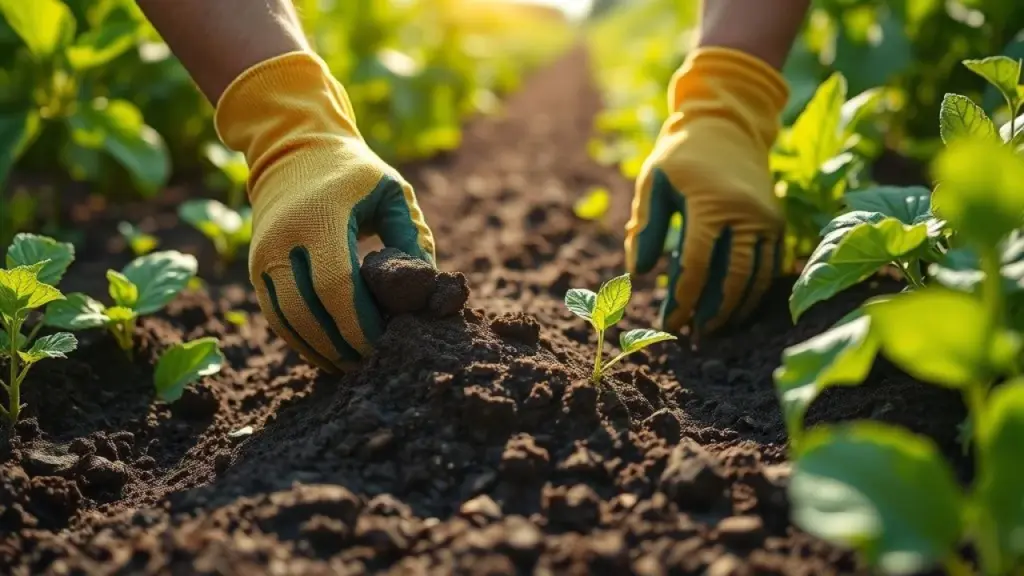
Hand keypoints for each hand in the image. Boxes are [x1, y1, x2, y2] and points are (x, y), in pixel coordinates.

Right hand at [215, 52, 434, 371]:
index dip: (360, 323)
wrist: (292, 148)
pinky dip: (303, 340)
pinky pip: (277, 316)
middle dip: (343, 345)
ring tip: (354, 363)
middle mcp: (283, 241)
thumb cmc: (353, 171)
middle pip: (310, 312)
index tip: (387, 341)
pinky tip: (330, 350)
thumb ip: (412, 236)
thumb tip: (432, 287)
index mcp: (319, 219)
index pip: (337, 287)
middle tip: (375, 362)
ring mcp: (264, 257)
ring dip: (321, 349)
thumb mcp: (391, 191)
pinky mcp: (257, 269)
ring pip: (289, 322)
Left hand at [625, 48, 787, 334]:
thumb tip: (641, 274)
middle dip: (710, 314)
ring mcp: (767, 221)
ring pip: (755, 279)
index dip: (681, 300)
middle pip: (731, 279)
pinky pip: (769, 268)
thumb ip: (646, 227)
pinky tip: (733, 312)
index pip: (696, 266)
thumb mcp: (654, 181)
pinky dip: (753, 294)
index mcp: (712, 204)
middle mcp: (747, 215)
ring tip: (711, 332)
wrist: (728, 124)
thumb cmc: (682, 155)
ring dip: (734, 311)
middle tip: (691, 338)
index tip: (667, 325)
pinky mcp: (778, 224)